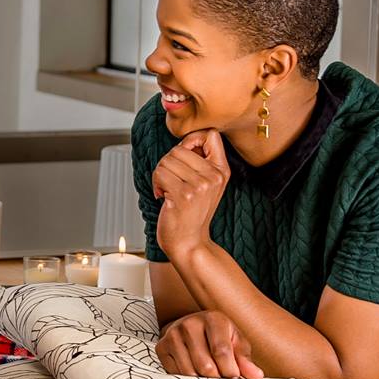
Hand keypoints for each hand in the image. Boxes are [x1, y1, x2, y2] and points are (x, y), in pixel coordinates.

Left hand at [151, 129, 229, 257]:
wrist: (189, 242)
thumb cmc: (191, 213)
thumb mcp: (206, 185)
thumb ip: (201, 161)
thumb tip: (186, 140)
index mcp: (222, 171)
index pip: (211, 135)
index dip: (191, 140)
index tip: (184, 156)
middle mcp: (214, 177)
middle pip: (180, 148)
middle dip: (167, 162)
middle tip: (170, 180)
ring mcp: (199, 186)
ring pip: (166, 160)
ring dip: (160, 174)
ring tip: (167, 189)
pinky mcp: (183, 195)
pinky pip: (160, 173)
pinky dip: (156, 183)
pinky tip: (162, 196)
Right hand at [156, 310, 263, 378]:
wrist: (192, 327)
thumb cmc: (218, 336)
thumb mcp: (235, 342)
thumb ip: (245, 358)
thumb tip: (256, 375)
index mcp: (213, 319)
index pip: (221, 351)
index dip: (230, 370)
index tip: (235, 378)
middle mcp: (190, 324)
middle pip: (205, 365)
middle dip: (217, 378)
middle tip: (221, 378)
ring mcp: (172, 334)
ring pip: (189, 371)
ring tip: (209, 376)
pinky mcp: (161, 347)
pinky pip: (175, 373)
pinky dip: (187, 378)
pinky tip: (194, 372)